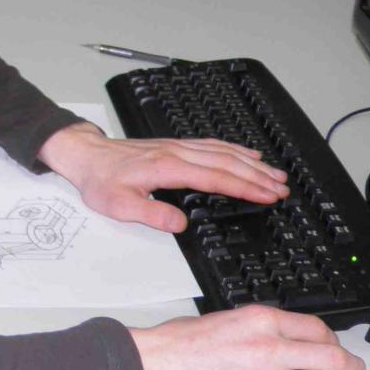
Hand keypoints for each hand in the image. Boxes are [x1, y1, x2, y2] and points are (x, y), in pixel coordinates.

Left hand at [37, 122, 287, 231]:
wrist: (86, 156)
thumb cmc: (101, 181)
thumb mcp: (119, 206)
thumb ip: (151, 215)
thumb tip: (180, 224)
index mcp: (167, 168)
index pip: (216, 177)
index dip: (245, 187)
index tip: (268, 196)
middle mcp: (177, 153)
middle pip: (227, 162)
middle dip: (258, 176)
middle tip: (283, 189)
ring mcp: (177, 147)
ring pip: (222, 151)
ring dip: (251, 162)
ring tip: (276, 174)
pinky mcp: (174, 145)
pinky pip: (211, 144)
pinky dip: (234, 149)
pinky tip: (248, 154)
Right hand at [130, 306, 364, 369]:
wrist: (153, 368)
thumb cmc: (179, 344)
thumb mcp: (224, 318)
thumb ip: (258, 328)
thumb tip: (283, 341)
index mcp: (261, 320)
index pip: (318, 330)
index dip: (335, 343)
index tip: (337, 352)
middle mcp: (269, 349)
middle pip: (334, 361)